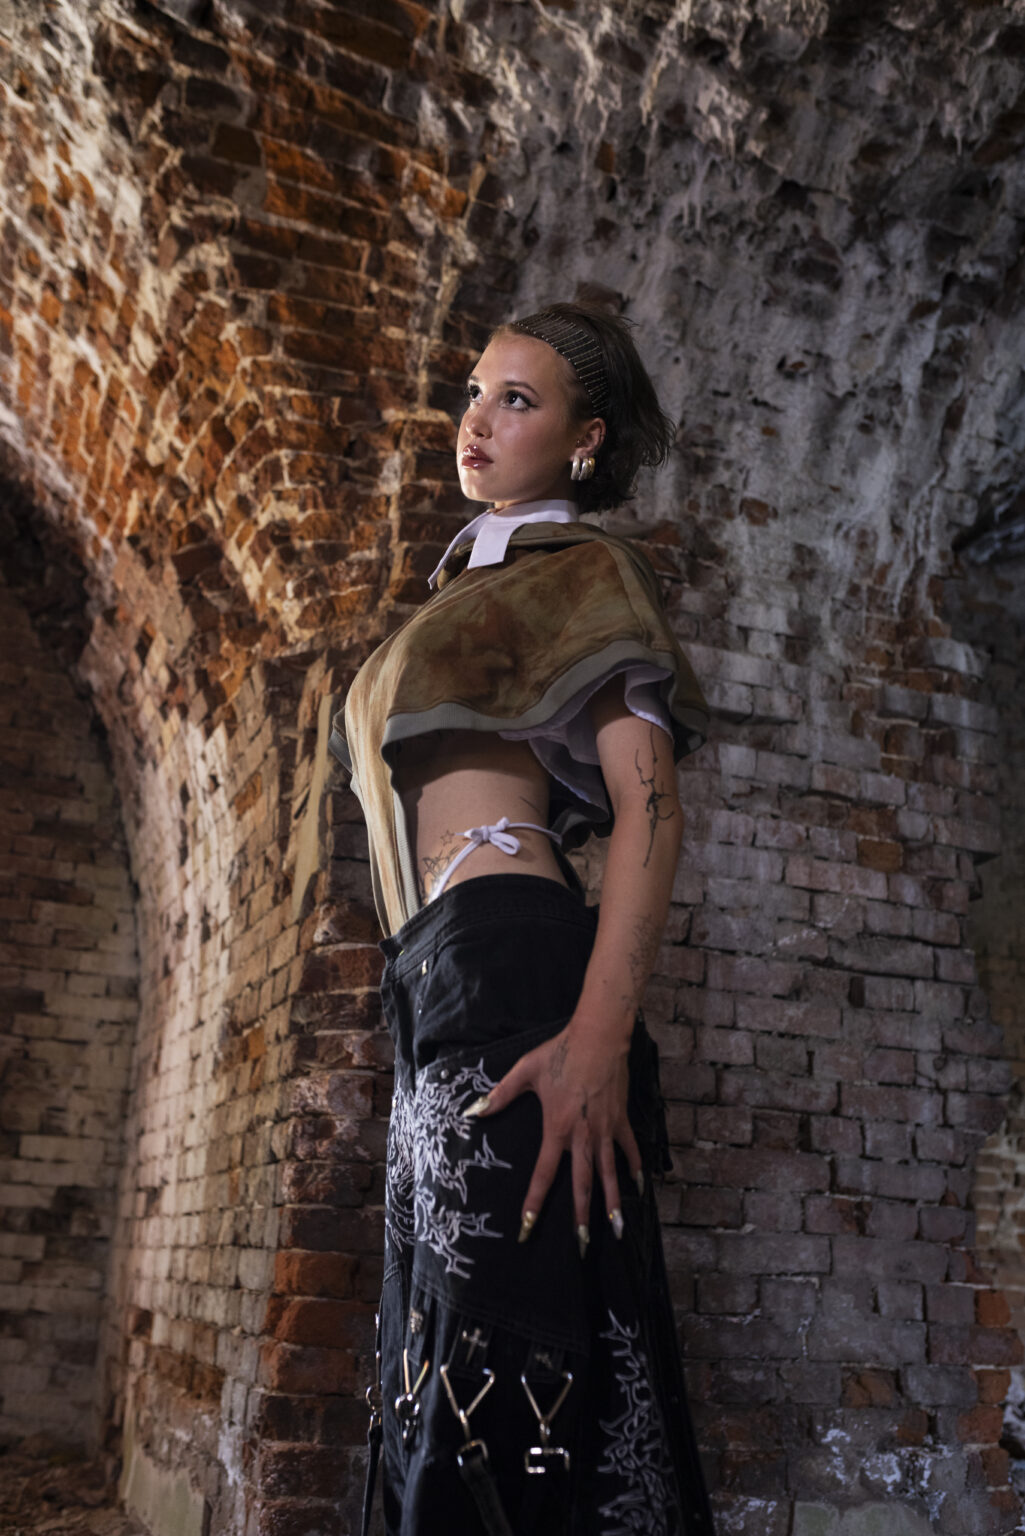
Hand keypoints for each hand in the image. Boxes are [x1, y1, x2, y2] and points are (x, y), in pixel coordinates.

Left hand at [465, 1018, 641, 1253]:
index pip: (543, 1174)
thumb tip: (474, 1112)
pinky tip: (640, 1188)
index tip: (526, 1227)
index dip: (534, 1203)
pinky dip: (636, 1169)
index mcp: (558, 1129)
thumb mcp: (525, 1071)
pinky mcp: (621, 1120)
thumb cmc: (560, 1053)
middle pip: (582, 1185)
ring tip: (618, 1231)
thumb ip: (500, 1095)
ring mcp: (606, 1131)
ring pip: (609, 1175)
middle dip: (582, 1218)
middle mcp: (583, 1137)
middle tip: (582, 1246)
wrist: (599, 1037)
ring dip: (613, 1204)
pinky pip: (630, 1150)